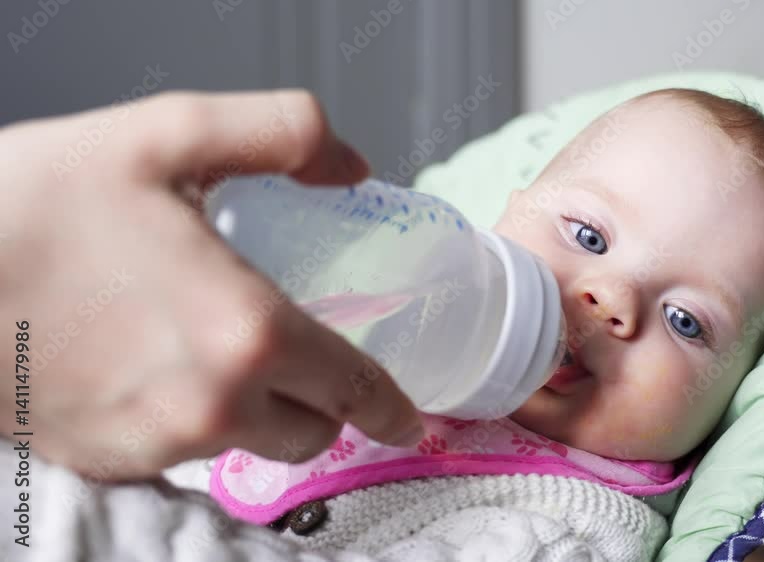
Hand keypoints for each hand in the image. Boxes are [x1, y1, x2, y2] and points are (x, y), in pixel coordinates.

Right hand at [0, 90, 423, 479]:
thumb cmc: (32, 205)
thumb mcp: (169, 135)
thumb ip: (282, 134)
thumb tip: (351, 165)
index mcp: (246, 332)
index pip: (355, 389)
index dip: (393, 408)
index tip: (410, 421)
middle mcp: (211, 404)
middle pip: (311, 430)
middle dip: (323, 400)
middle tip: (306, 357)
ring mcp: (157, 443)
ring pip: (249, 446)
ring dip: (258, 409)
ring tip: (220, 349)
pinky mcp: (108, 460)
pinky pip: (185, 456)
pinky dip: (196, 422)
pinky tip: (163, 370)